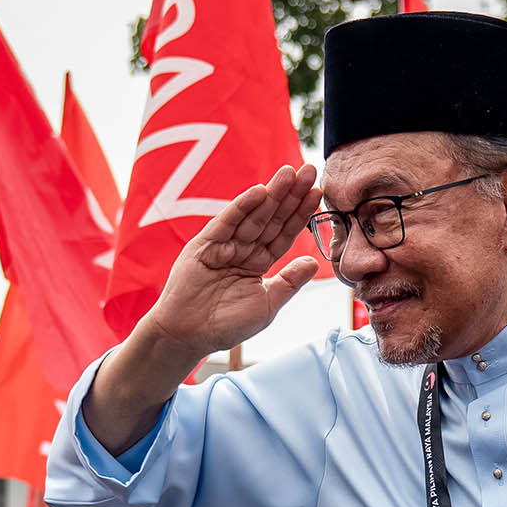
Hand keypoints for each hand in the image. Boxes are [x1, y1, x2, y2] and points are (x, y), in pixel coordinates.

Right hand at [136, 164, 321, 360]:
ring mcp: (224, 245)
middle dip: (291, 195)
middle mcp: (243, 250)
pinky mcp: (205, 244)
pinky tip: (260, 191)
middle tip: (309, 170)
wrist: (189, 336)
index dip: (301, 214)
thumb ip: (289, 282)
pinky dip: (243, 206)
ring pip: (253, 216)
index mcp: (259, 262)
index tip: (318, 193)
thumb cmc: (226, 325)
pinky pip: (227, 222)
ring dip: (272, 194)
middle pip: (272, 218)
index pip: (284, 234)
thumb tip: (314, 262)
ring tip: (290, 173)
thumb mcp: (267, 304)